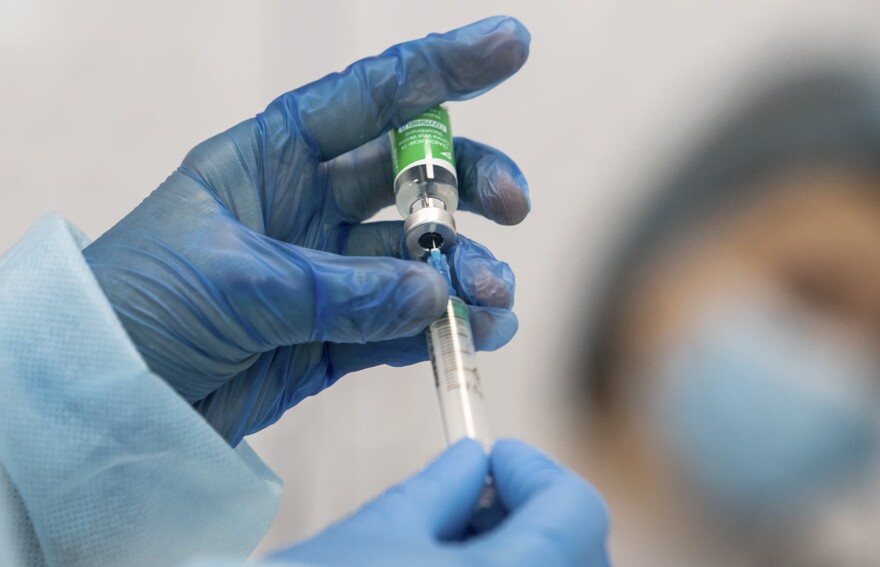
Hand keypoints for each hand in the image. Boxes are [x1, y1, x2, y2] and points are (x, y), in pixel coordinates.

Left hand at [82, 17, 530, 444]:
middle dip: (468, 184)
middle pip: (410, 178)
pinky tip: (482, 332)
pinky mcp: (333, 338)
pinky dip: (442, 329)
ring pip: (416, 259)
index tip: (510, 47)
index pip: (368, 99)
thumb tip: (434, 292)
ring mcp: (325, 275)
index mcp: (270, 158)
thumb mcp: (233, 279)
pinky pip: (402, 326)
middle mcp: (305, 208)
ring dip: (464, 271)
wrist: (103, 398)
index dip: (440, 69)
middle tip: (513, 204)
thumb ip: (339, 288)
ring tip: (493, 296)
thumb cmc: (138, 306)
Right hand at [272, 439, 610, 566]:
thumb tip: (472, 460)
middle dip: (535, 510)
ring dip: (525, 547)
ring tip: (459, 535)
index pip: (575, 511)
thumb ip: (441, 486)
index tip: (494, 454)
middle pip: (580, 552)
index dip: (536, 471)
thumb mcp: (378, 531)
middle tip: (479, 491)